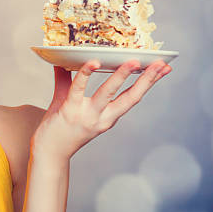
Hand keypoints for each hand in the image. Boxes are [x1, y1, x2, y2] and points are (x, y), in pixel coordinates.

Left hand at [31, 59, 171, 162]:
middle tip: (160, 64)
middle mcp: (102, 118)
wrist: (48, 151)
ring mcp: (87, 115)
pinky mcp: (70, 110)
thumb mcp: (70, 102)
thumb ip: (67, 80)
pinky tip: (93, 63)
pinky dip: (86, 74)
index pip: (133, 97)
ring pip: (108, 93)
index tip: (164, 69)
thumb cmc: (60, 128)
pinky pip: (79, 89)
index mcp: (108, 117)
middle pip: (130, 97)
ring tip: (133, 62)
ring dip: (121, 76)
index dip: (149, 83)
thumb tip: (63, 60)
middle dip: (147, 80)